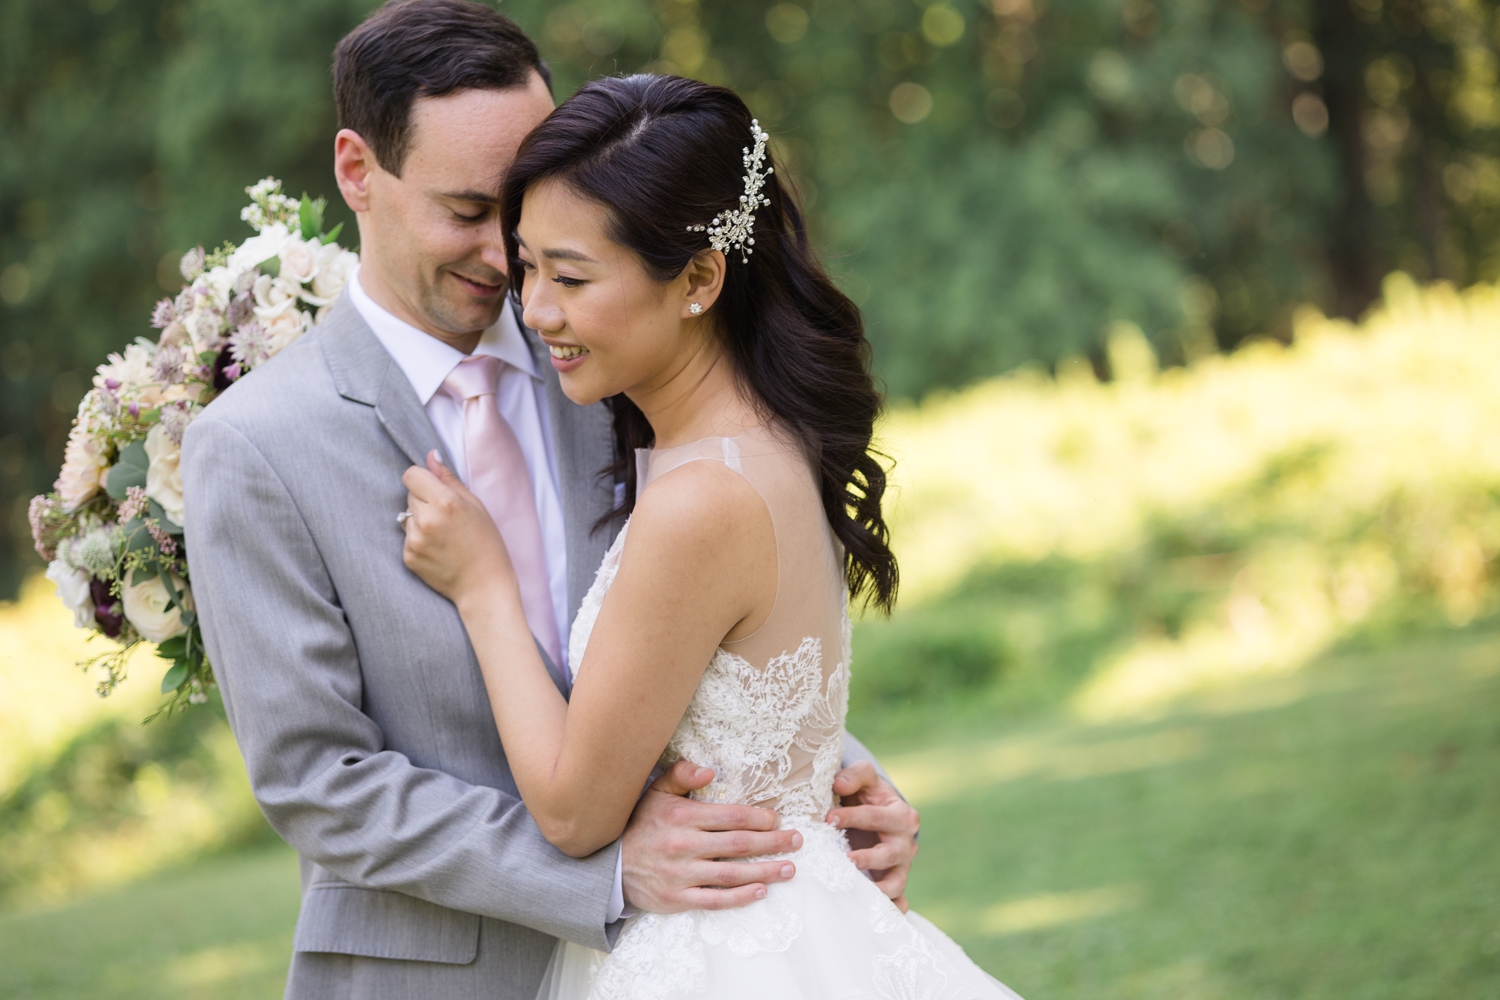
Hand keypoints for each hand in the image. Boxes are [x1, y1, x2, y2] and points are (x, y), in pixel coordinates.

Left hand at [401, 451, 513, 603]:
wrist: (484, 586)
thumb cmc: (487, 543)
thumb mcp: (475, 505)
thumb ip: (449, 479)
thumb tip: (430, 456)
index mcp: (445, 502)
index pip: (411, 475)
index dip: (422, 479)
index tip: (432, 488)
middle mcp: (426, 519)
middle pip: (409, 494)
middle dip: (424, 500)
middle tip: (446, 517)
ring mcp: (415, 540)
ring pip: (407, 516)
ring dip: (420, 520)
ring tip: (443, 536)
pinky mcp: (408, 557)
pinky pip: (407, 537)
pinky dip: (419, 540)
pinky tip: (438, 549)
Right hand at [620, 760, 802, 912]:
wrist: (609, 865)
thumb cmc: (639, 824)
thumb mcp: (655, 792)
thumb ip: (681, 775)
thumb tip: (709, 770)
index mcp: (681, 816)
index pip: (729, 817)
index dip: (758, 819)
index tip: (777, 820)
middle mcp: (683, 845)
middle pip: (738, 845)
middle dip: (773, 843)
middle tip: (797, 840)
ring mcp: (681, 874)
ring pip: (732, 874)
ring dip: (765, 871)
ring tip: (789, 868)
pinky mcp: (677, 899)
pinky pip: (714, 900)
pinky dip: (740, 898)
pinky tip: (761, 891)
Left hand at [826, 760, 918, 912]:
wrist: (877, 814)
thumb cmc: (867, 796)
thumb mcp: (864, 779)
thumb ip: (854, 776)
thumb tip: (838, 783)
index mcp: (900, 814)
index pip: (875, 817)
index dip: (851, 817)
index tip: (828, 818)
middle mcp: (905, 843)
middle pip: (890, 853)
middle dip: (867, 857)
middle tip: (844, 858)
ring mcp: (902, 866)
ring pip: (896, 882)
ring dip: (878, 889)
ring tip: (855, 889)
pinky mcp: (895, 884)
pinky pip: (899, 902)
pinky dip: (891, 910)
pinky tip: (872, 914)